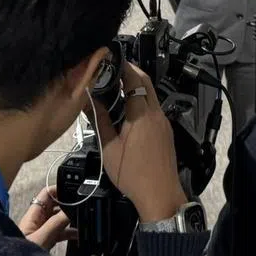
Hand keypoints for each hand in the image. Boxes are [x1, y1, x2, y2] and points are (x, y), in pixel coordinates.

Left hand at [21, 186, 75, 250]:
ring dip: (70, 219)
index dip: (59, 189)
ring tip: (82, 221)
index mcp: (33, 214)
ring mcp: (42, 230)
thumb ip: (56, 223)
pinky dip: (69, 232)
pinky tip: (78, 235)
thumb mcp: (41, 238)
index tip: (74, 189)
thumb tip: (71, 210)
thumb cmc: (20, 255)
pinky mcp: (46, 240)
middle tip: (81, 207)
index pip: (47, 194)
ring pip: (58, 218)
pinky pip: (60, 231)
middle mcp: (37, 220)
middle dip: (68, 205)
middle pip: (55, 205)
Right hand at [89, 63, 186, 221]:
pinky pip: (154, 107)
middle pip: (146, 83)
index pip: (134, 80)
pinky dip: (141, 100)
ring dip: (136, 86)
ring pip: (151, 95)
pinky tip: (127, 108)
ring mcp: (164, 122)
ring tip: (115, 86)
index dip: (123, 66)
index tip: (109, 59)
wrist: (161, 196)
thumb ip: (100, 121)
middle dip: (130, 71)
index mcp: (142, 115)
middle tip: (111, 69)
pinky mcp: (166, 131)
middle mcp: (156, 114)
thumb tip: (89, 101)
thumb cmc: (132, 174)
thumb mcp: (109, 149)